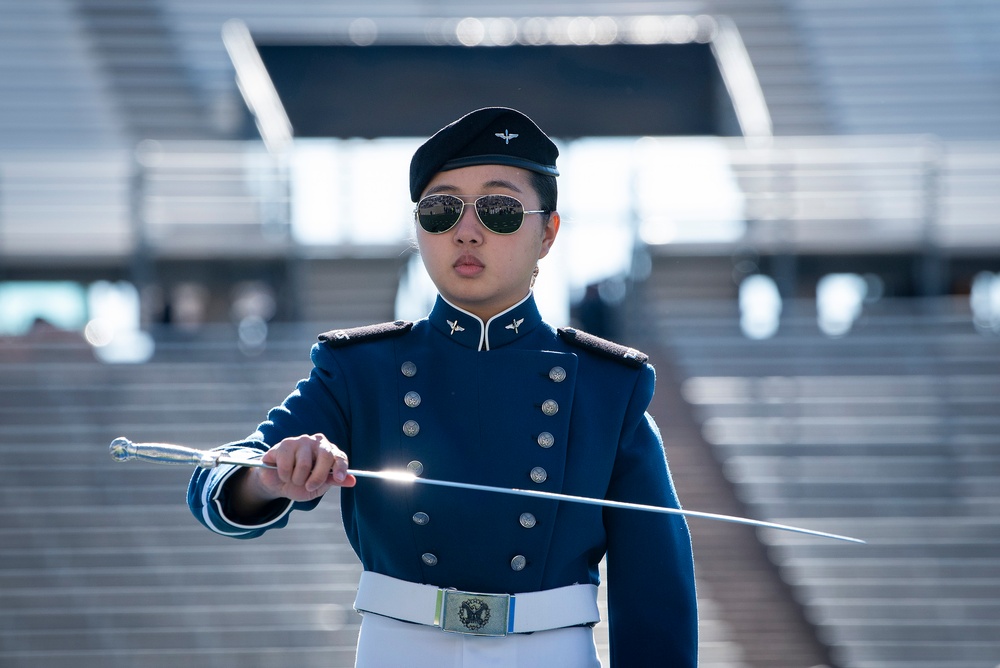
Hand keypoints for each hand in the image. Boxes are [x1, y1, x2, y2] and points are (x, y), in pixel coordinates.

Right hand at [236, 434, 355, 510]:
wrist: (278, 483)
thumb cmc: (302, 483)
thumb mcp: (319, 486)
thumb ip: (334, 481)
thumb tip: (352, 480)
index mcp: (329, 452)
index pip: (339, 456)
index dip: (340, 467)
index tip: (338, 478)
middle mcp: (317, 442)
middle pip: (325, 457)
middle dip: (317, 477)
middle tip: (309, 486)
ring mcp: (301, 441)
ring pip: (304, 464)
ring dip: (297, 479)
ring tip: (293, 479)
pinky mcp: (284, 444)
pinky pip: (286, 464)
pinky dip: (284, 475)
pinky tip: (283, 473)